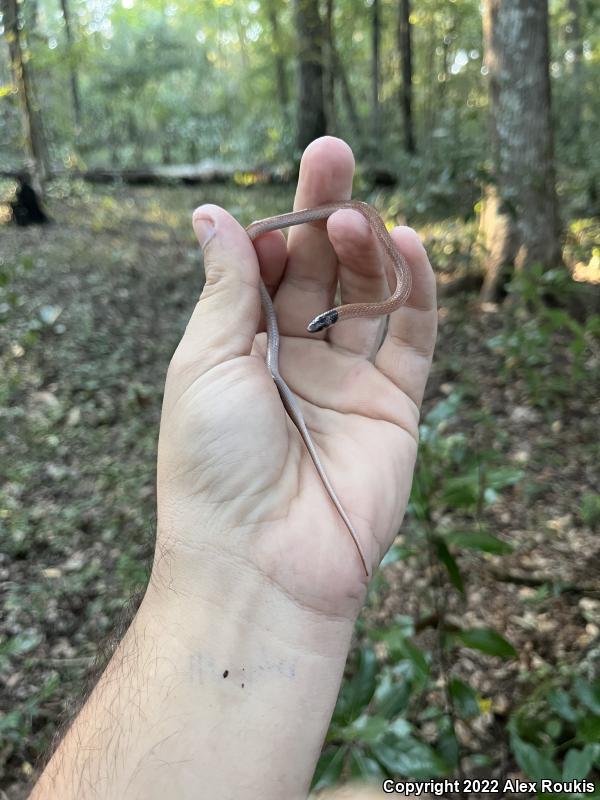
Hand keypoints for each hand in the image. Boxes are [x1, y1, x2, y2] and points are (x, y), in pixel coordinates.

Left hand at [155, 136, 436, 617]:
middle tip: (330, 155)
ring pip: (367, 297)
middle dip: (322, 216)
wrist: (261, 562)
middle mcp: (297, 363)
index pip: (266, 273)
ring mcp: (348, 384)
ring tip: (356, 215)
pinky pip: (410, 338)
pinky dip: (414, 291)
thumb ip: (226, 287)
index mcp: (243, 352)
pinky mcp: (394, 406)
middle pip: (320, 274)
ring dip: (365, 248)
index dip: (272, 231)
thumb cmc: (214, 463)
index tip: (270, 202)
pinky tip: (405, 244)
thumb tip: (213, 214)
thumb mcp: (206, 361)